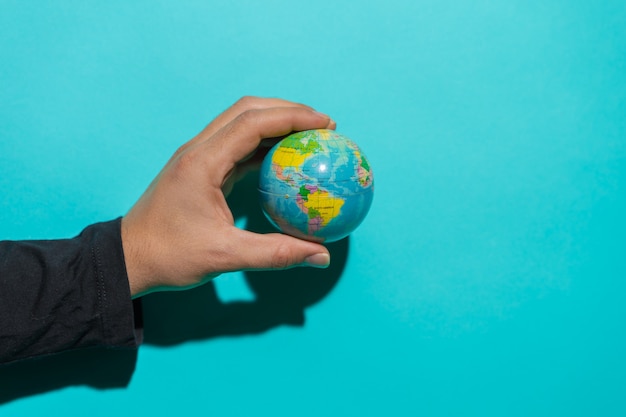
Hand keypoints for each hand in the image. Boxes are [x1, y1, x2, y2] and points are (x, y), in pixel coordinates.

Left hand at [121, 97, 335, 297]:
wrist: (129, 257)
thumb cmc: (169, 255)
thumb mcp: (225, 256)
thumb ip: (276, 254)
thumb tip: (321, 256)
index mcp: (203, 162)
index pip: (253, 123)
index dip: (293, 117)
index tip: (326, 124)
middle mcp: (199, 150)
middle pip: (247, 110)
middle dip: (288, 110)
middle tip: (323, 125)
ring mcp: (198, 157)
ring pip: (240, 123)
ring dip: (275, 124)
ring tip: (309, 137)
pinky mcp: (200, 169)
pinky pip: (236, 146)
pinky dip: (263, 146)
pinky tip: (285, 161)